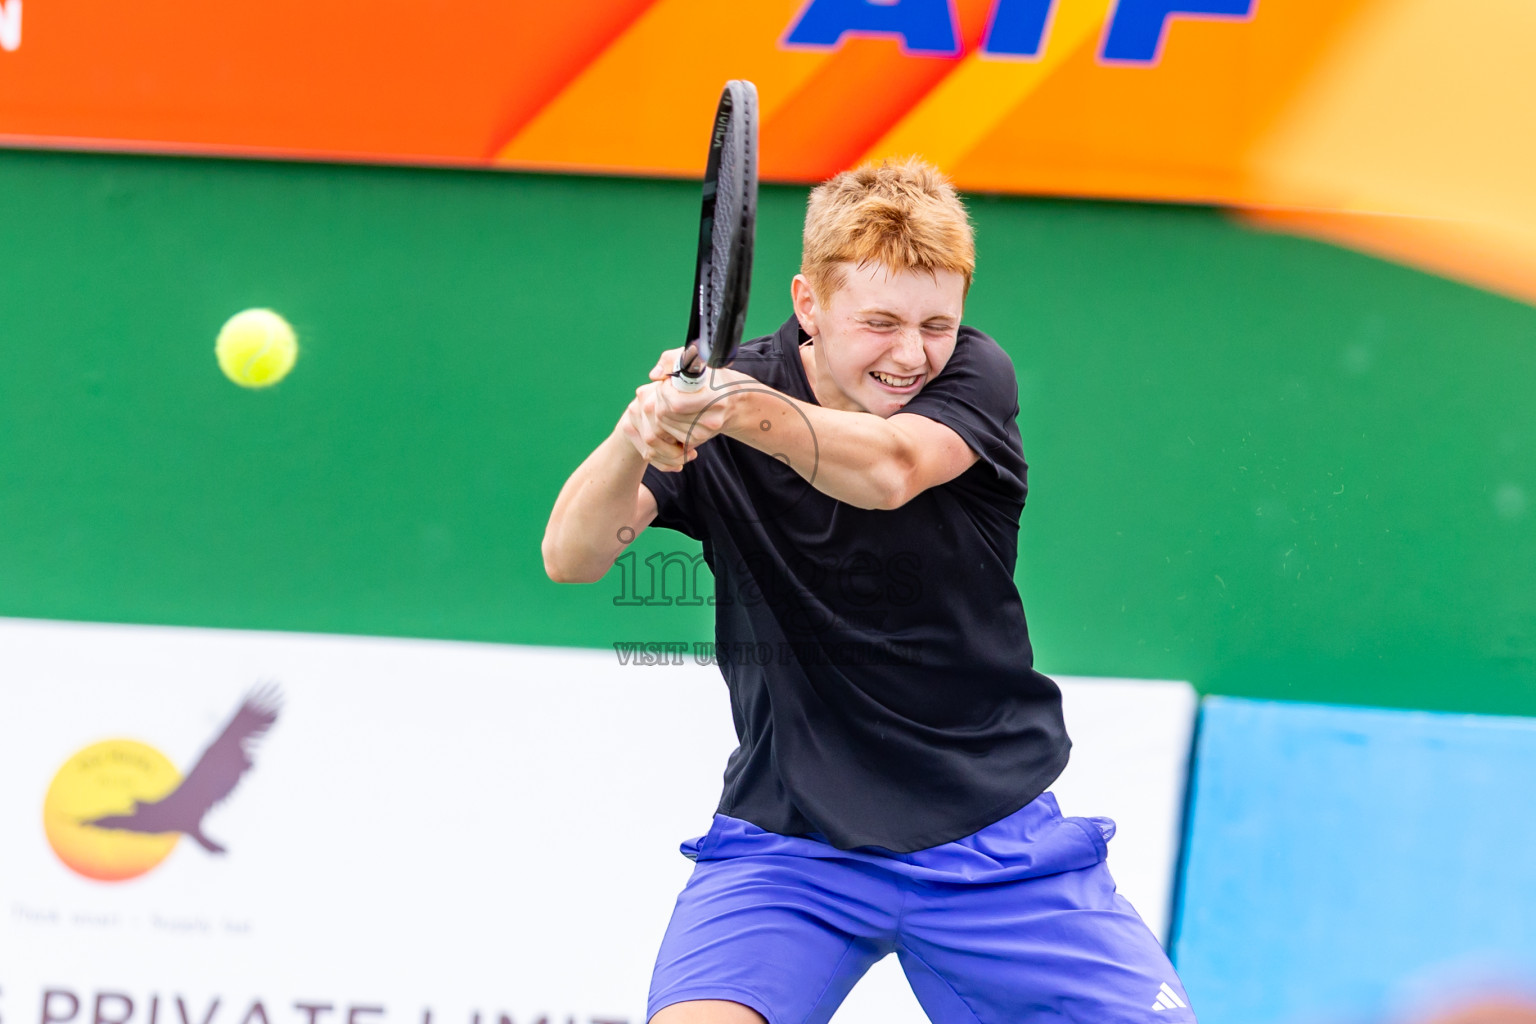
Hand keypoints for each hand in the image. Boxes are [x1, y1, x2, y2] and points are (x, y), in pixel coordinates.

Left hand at [619, 349, 753, 469]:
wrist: (734, 402)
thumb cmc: (715, 378)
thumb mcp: (699, 360)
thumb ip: (673, 360)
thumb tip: (654, 375)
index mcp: (715, 399)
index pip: (675, 403)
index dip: (665, 389)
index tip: (670, 381)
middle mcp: (711, 421)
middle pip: (665, 413)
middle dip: (660, 398)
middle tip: (668, 388)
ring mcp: (703, 433)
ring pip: (663, 423)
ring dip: (661, 408)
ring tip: (674, 397)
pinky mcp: (696, 440)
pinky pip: (668, 431)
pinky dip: (666, 419)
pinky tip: (676, 410)